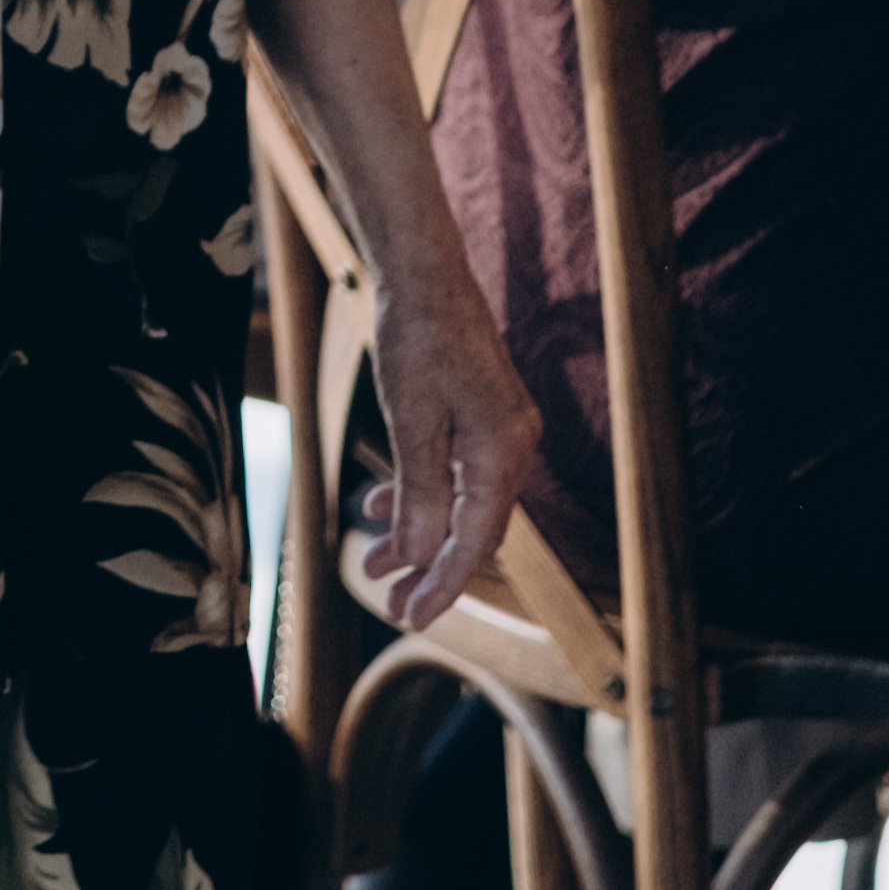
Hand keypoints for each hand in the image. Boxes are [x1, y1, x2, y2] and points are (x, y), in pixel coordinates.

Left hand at [352, 267, 549, 635]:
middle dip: (428, 566)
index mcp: (503, 452)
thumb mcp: (411, 424)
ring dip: (418, 530)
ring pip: (459, 501)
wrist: (424, 272)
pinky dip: (421, 492)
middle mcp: (513, 445)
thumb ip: (422, 495)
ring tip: (374, 558)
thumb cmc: (416, 340)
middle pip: (472, 527)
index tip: (411, 617)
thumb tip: (423, 558)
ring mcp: (500, 429)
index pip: (475, 540)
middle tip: (389, 601)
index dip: (443, 584)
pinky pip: (454, 471)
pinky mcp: (482, 415)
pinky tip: (380, 502)